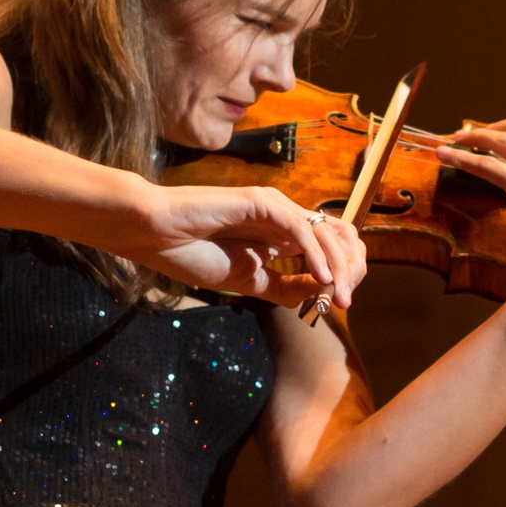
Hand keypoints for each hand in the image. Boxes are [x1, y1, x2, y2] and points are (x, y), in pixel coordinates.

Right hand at [125, 183, 367, 308]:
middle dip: (350, 268)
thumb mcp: (250, 281)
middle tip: (345, 301)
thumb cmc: (193, 253)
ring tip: (339, 295)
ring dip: (338, 266)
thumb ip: (285, 287)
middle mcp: (285, 216)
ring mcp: (275, 206)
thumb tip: (322, 294)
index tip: (339, 303)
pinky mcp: (261, 202)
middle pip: (339, 236)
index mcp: (282, 234)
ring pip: (325, 232)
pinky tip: (321, 278)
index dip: (342, 273)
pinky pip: (300, 229)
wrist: (155, 235)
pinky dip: (316, 255)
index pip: (331, 247)